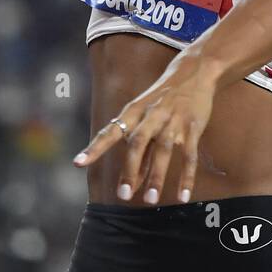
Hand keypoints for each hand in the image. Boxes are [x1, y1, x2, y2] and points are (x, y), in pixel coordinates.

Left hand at [73, 50, 218, 203]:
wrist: (194, 71)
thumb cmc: (163, 99)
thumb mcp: (146, 117)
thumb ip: (140, 151)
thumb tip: (132, 184)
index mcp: (134, 111)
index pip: (111, 131)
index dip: (95, 147)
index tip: (78, 163)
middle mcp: (151, 114)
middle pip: (137, 142)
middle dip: (130, 169)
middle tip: (123, 196)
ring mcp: (173, 120)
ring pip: (163, 149)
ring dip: (156, 175)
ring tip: (150, 200)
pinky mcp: (193, 126)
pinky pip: (189, 154)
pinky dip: (187, 176)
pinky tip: (183, 196)